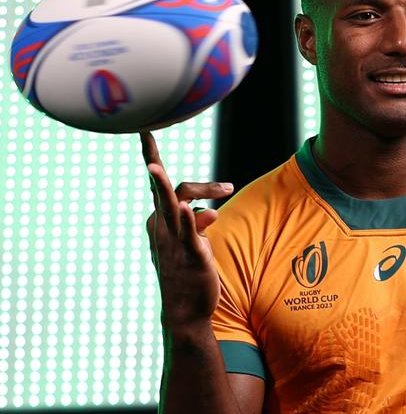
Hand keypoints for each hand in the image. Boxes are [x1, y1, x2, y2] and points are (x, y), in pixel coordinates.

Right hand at [140, 132, 233, 331]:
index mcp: (160, 220)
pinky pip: (187, 234)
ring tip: (154, 168)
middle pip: (170, 189)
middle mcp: (162, 227)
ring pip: (169, 207)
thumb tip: (210, 211)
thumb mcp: (191, 241)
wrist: (185, 310)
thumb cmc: (187, 271)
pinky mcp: (191, 256)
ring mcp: (173, 241)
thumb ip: (196, 222)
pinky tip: (191, 208)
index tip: (145, 129)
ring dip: (162, 187)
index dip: (152, 155)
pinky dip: (189, 220)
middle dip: (174, 172)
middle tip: (226, 187)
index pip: (158, 183)